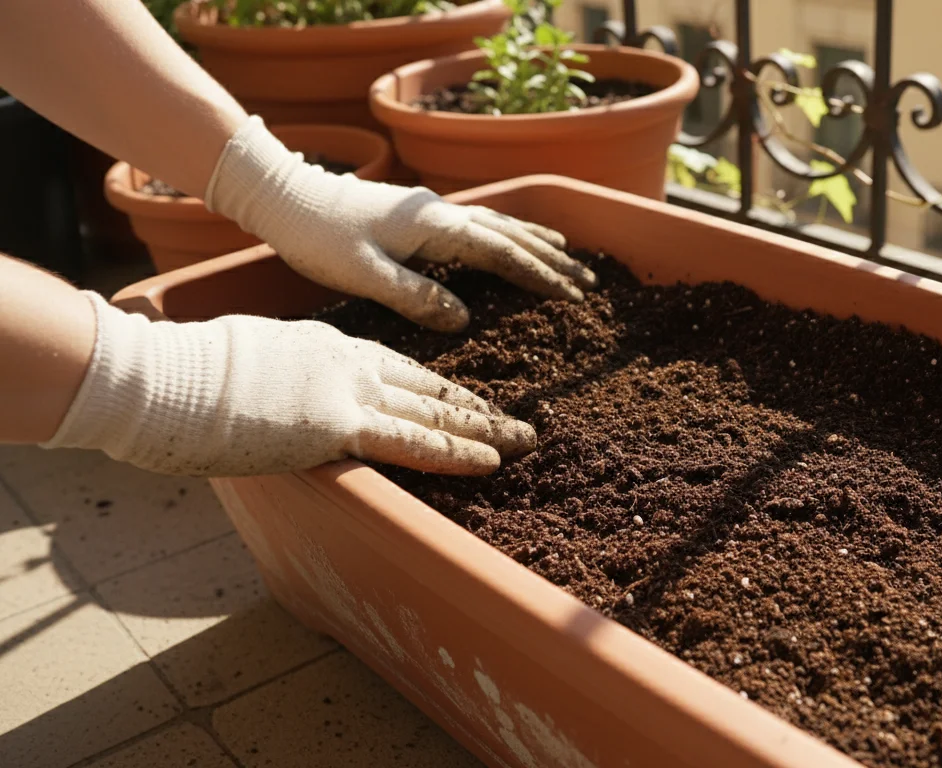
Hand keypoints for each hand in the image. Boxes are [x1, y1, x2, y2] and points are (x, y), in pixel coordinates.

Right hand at [41, 293, 534, 476]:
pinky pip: (412, 441)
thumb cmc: (189, 372)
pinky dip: (456, 451)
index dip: (437, 387)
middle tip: (517, 419)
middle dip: (475, 405)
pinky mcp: (340, 425)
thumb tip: (276, 403)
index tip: (466, 399)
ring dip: (484, 429)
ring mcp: (349, 391)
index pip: (398, 368)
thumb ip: (279, 382)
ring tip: (525, 440)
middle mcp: (350, 361)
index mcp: (328, 344)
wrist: (167, 375)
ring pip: (434, 411)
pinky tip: (490, 461)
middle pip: (429, 385)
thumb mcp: (248, 367)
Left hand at [205, 117, 596, 331]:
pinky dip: (508, 231)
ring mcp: (432, 208)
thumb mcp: (363, 275)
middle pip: (511, 233)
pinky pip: (480, 221)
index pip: (501, 252)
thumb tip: (463, 320)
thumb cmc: (318, 238)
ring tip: (569, 254)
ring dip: (536, 240)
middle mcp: (441, 212)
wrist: (284, 197)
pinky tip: (511, 237)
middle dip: (552, 258)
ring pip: (499, 223)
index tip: (572, 295)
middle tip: (588, 281)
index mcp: (434, 226)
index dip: (540, 274)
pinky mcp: (420, 212)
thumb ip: (414, 296)